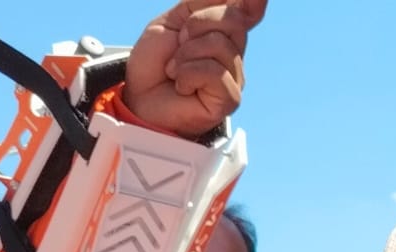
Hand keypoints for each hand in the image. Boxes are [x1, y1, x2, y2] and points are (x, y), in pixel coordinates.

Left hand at [126, 0, 267, 137]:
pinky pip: (215, 72)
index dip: (254, 2)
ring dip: (187, 54)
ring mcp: (234, 78)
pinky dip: (188, 74)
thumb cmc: (156, 63)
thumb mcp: (173, 21)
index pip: (246, 13)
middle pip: (232, 20)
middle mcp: (233, 55)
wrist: (140, 96)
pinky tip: (182, 85)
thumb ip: (200, 4)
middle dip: (197, 24)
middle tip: (179, 43)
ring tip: (175, 69)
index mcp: (222, 34)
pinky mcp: (230, 99)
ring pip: (220, 45)